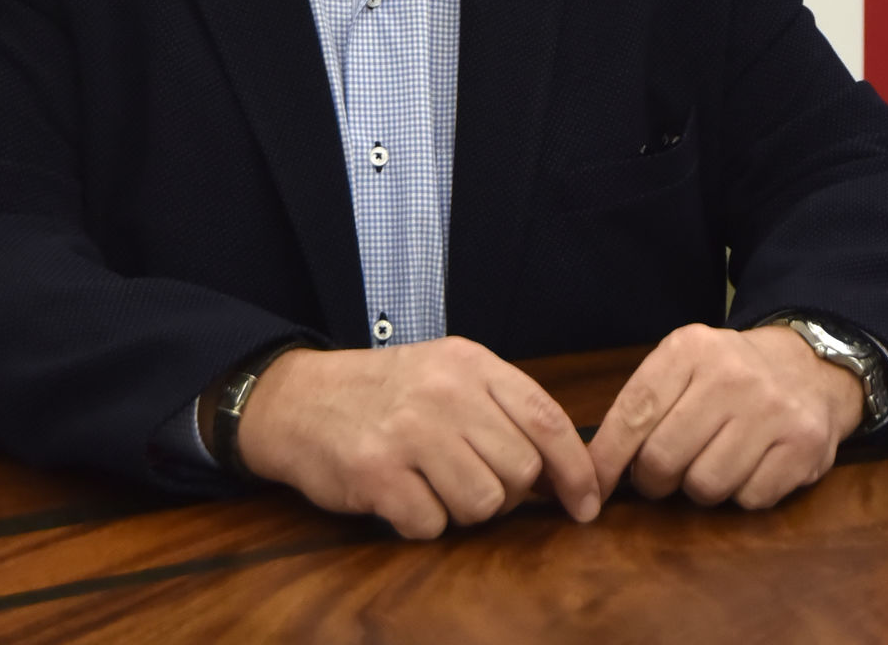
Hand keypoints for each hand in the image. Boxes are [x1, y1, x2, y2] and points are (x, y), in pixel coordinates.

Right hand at [231, 338, 601, 539]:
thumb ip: (502, 409)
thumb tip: (563, 470)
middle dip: (507, 492)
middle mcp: (445, 392)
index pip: (546, 418)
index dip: (576, 467)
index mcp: (470, 363)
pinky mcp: (377, 473)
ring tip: (435, 486)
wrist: (300, 399)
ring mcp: (410, 431)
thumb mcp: (448, 373)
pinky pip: (432, 525)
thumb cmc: (386, 393)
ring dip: (465, 510)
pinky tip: (403, 496)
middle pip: (520, 470)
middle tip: (473, 481)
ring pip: (483, 503)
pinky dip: (422, 522)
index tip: (587, 502)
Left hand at [587, 322, 863, 510]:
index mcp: (691, 348)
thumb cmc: (729, 375)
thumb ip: (644, 405)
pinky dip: (742, 494)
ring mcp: (771, 410)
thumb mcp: (684, 365)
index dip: (608, 458)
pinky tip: (750, 466)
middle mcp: (731, 374)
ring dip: (701, 488)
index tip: (592, 487)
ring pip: (705, 486)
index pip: (635, 411)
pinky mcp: (803, 444)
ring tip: (712, 461)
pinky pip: (749, 500)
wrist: (808, 367)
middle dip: (655, 479)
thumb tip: (594, 468)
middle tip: (664, 473)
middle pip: (664, 459)